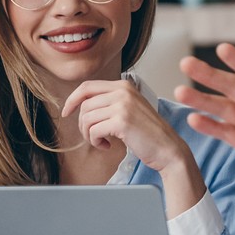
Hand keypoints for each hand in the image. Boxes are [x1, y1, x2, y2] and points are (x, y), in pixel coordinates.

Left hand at [61, 78, 205, 216]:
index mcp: (124, 85)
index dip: (72, 99)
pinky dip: (96, 141)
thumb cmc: (148, 133)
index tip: (66, 111)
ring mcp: (123, 105)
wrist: (168, 149)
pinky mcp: (122, 121)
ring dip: (89, 135)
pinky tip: (108, 145)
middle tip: (93, 136)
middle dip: (83, 124)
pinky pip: (94, 131)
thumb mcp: (129, 109)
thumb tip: (80, 104)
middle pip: (84, 104)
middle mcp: (123, 91)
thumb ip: (110, 102)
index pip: (87, 86)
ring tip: (102, 141)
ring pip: (86, 118)